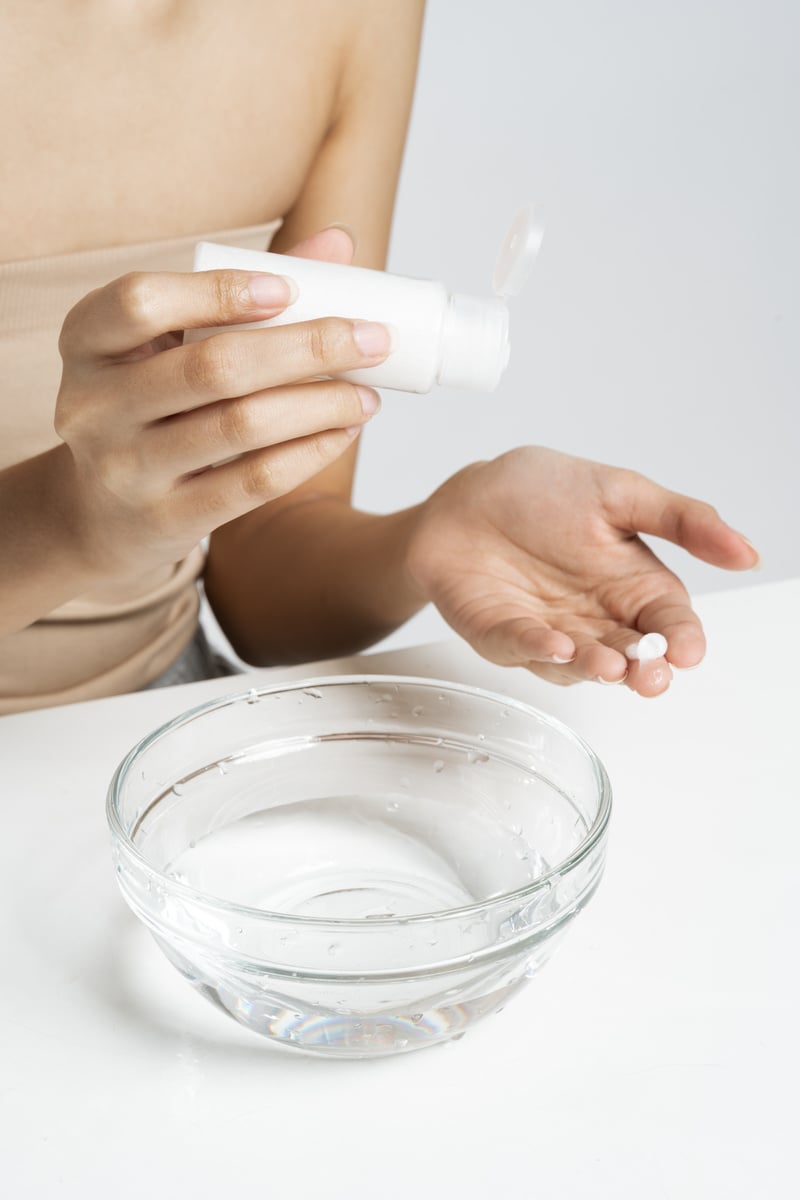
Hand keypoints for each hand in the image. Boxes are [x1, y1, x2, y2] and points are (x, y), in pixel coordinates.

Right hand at [53, 228, 388, 579]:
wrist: (99, 515)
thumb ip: (242, 291)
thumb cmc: (150, 406)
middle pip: (213, 366)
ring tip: (368, 394)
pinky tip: (342, 433)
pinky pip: (251, 482)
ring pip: (241, 426)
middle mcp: (95, 405)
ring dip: (321, 404)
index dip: (217, 291)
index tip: (288, 290)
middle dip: (307, 347)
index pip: (141, 301)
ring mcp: (126, 469)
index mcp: (87, 341)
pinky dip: (308, 453)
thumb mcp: (166, 345)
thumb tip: (338, 244)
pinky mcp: (165, 520)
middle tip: (372, 339)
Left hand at [406, 446, 758, 696]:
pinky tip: (556, 645)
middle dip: (643, 671)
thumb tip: (747, 553)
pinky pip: (523, 648)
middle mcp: (595, 618)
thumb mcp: (620, 494)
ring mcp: (550, 632)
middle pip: (630, 658)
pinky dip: (539, 650)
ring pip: (579, 665)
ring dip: (594, 666)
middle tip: (651, 676)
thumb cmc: (539, 493)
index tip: (687, 650)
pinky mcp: (503, 635)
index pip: (668, 624)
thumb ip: (682, 521)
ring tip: (607, 664)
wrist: (465, 494)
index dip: (680, 641)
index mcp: (630, 586)